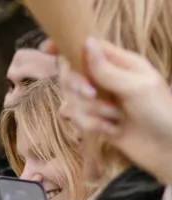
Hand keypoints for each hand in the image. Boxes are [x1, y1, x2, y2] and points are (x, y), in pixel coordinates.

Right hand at [62, 38, 171, 185]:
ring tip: (115, 118)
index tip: (47, 50)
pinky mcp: (96, 120)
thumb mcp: (136, 87)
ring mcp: (101, 100)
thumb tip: (86, 44)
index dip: (68, 46)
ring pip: (72, 99)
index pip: (89, 47)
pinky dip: (92, 126)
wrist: (166, 149)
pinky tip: (112, 130)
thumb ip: (107, 69)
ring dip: (91, 111)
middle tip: (92, 95)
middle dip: (78, 87)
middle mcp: (108, 79)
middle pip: (72, 74)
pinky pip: (77, 119)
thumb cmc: (160, 113)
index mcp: (122, 63)